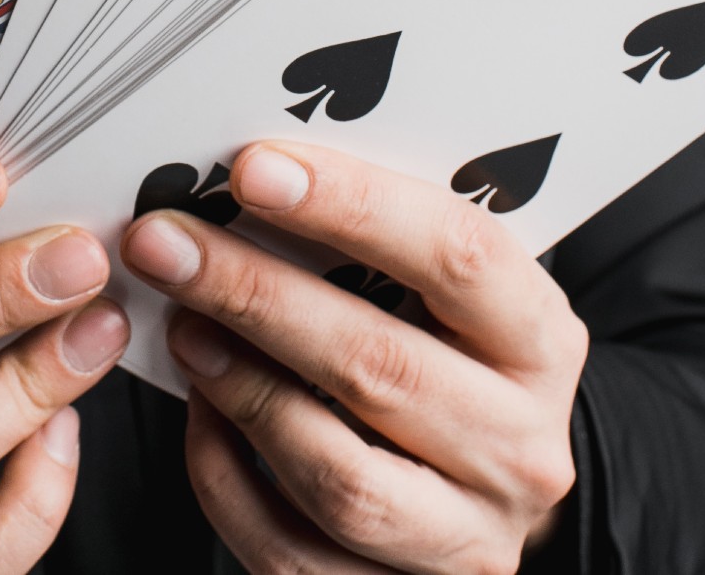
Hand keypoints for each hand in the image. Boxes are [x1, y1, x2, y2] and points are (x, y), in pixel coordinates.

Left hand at [121, 141, 587, 574]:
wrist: (479, 490)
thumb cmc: (444, 362)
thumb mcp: (444, 299)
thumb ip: (375, 250)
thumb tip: (246, 184)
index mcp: (540, 342)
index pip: (458, 257)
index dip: (352, 206)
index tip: (252, 168)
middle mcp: (520, 447)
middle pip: (380, 364)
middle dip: (254, 293)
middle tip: (165, 244)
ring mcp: (465, 537)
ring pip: (338, 474)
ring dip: (240, 389)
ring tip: (181, 326)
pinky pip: (289, 550)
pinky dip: (226, 477)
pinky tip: (198, 412)